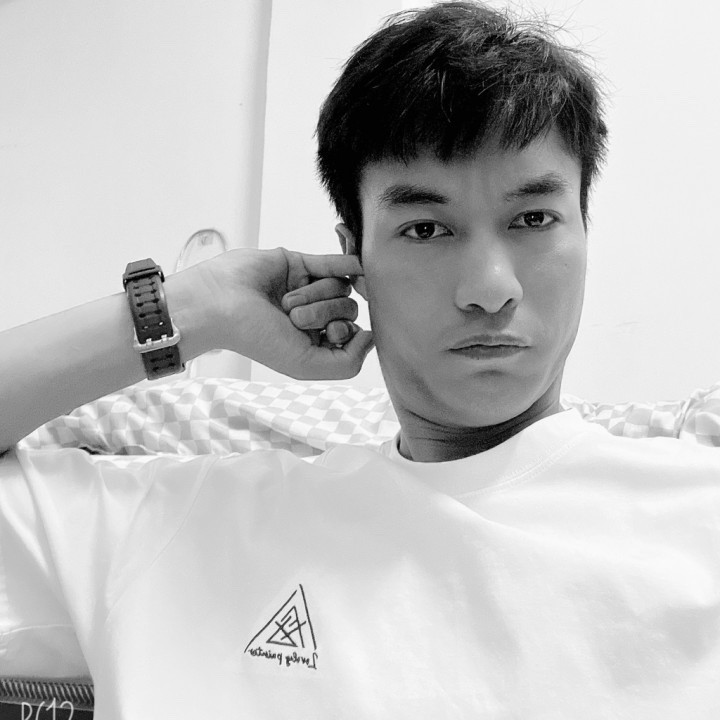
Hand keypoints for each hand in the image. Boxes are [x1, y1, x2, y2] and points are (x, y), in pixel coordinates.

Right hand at [196, 247, 372, 379]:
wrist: (218, 304)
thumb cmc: (255, 337)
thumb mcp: (306, 366)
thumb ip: (347, 363)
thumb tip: (372, 337)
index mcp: (315, 342)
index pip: (353, 333)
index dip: (345, 331)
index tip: (328, 333)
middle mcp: (314, 316)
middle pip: (348, 308)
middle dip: (324, 312)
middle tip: (292, 317)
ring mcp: (307, 289)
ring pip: (340, 285)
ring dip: (315, 294)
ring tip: (286, 302)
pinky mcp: (298, 264)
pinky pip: (332, 262)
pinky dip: (346, 262)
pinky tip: (359, 263)